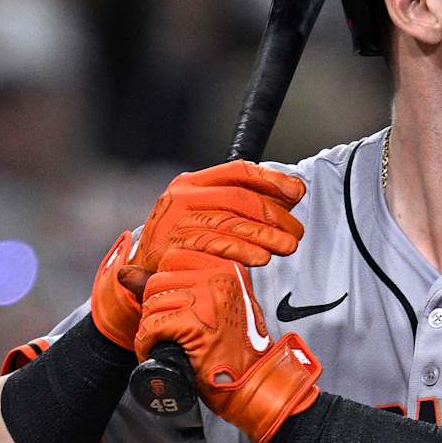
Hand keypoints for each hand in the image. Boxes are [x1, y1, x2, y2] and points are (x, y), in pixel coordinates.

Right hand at [89, 161, 306, 347]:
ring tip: (287, 246)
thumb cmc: (185, 242)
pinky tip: (262, 258)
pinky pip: (215, 245)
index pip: (238, 171)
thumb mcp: (211, 214)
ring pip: (230, 222)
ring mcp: (176, 220)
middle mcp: (183, 196)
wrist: (144, 271)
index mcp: (193, 182)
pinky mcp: (173, 246)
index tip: (298, 191)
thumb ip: (246, 204)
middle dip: (275, 214)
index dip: (272, 179)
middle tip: (296, 232)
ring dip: (265, 235)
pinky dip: (243, 251)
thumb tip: (293, 192)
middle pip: (239, 198)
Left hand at [136, 248, 322, 442]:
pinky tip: (157, 351)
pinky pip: (152, 326)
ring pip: (152, 304)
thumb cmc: (232, 349)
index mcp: (226, 268)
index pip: (172, 260)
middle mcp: (219, 277)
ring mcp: (208, 299)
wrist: (252, 382)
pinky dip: (146, 343)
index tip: (176, 309)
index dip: (164, 287)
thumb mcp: (207, 308)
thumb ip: (168, 285)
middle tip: (169, 331)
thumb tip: (125, 272)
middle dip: (154, 309)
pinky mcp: (195, 324)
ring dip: (149, 329)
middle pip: (157, 281)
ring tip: (164, 343)